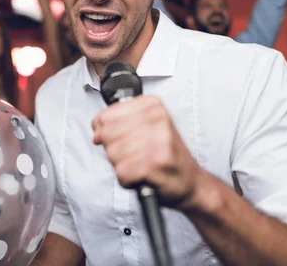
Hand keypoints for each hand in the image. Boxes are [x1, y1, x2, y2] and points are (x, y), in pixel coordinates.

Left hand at [92, 95, 206, 209]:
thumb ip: (116, 123)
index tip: (117, 138)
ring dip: (121, 165)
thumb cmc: (164, 154)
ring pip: (112, 154)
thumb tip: (96, 133)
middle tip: (133, 154)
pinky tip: (143, 176)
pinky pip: (121, 172)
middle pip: (106, 135)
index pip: (106, 115)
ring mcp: (158, 141)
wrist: (190, 181)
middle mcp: (157, 119)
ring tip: (140, 164)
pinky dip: (128, 179)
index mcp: (152, 105)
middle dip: (113, 150)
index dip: (103, 131)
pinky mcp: (155, 164)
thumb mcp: (144, 127)